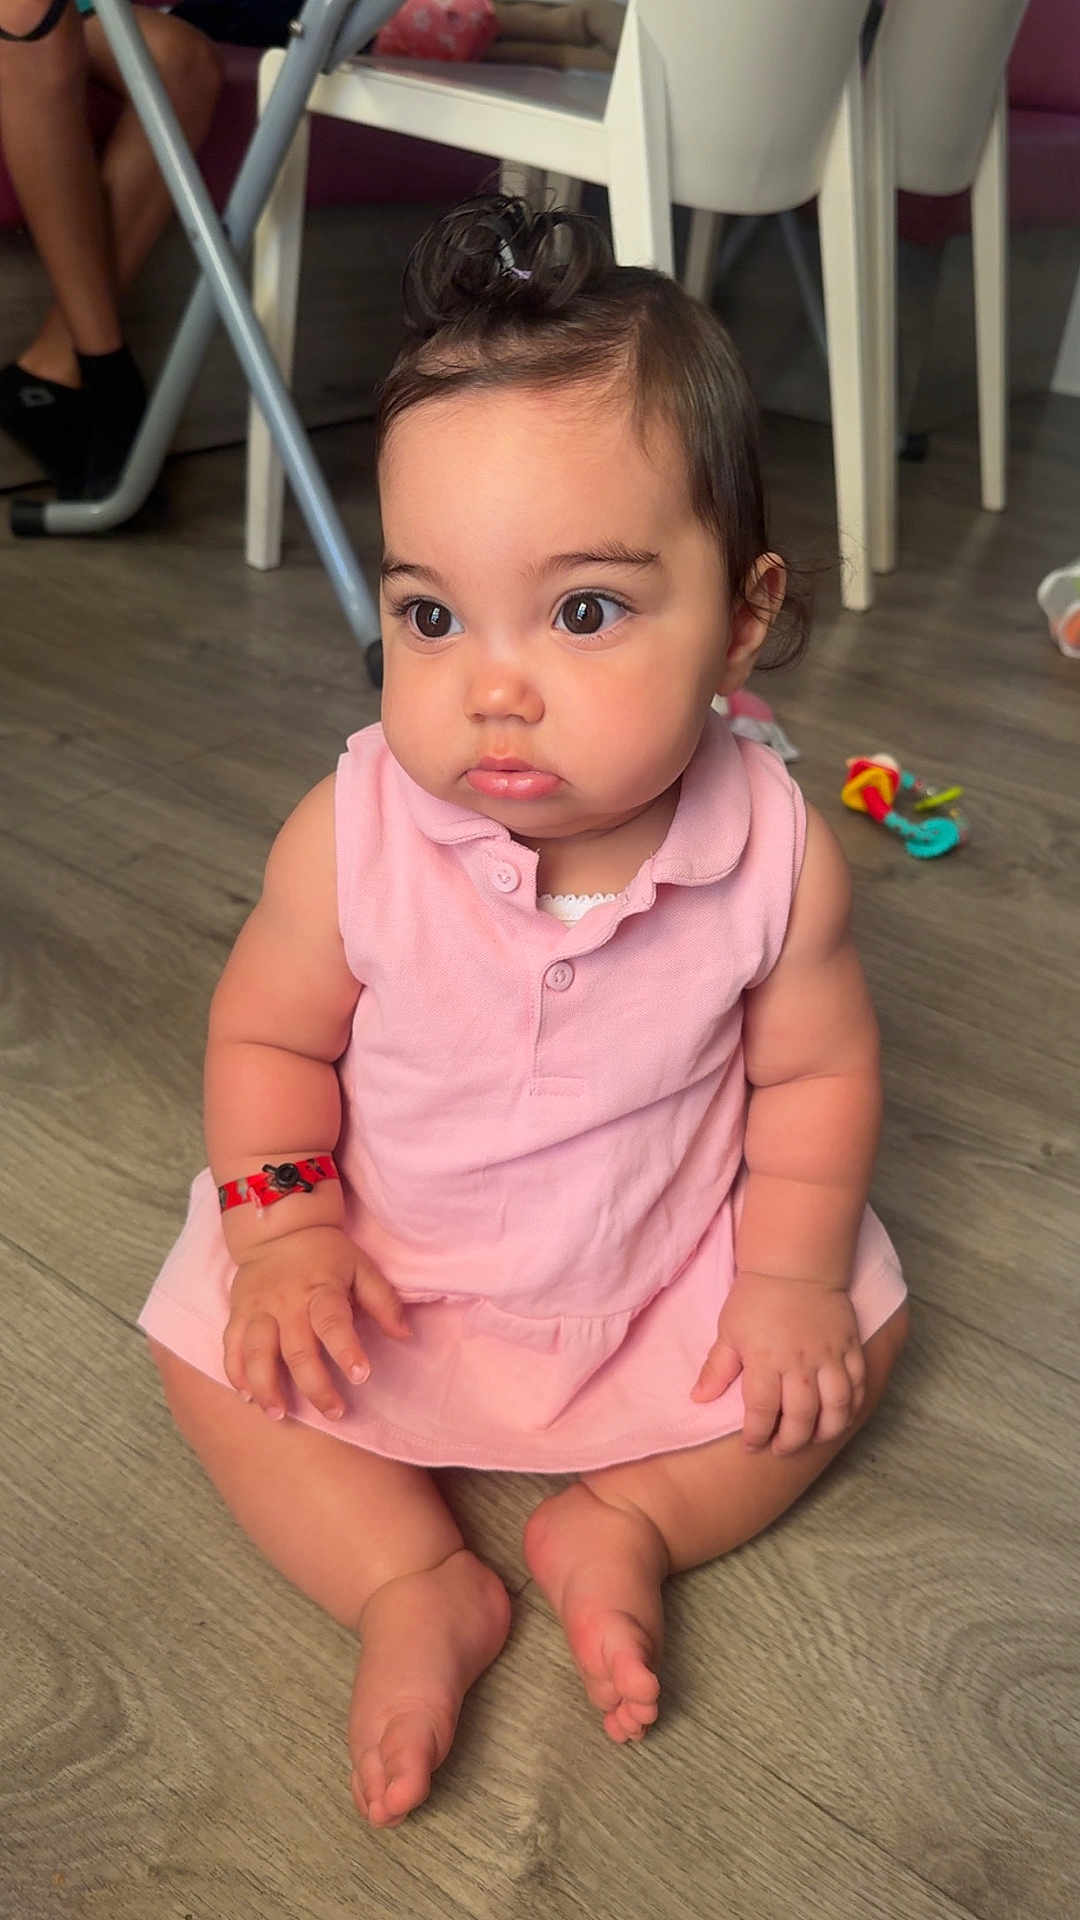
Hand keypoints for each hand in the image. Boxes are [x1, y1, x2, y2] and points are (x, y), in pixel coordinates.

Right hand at [223, 1225, 409, 1420]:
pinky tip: (247, 1396)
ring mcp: (258, 1308)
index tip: (362, 1375)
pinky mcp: (238, 1312)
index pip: (333, 1322)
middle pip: (297, 1349)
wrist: (278, 1229)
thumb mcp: (361, 1267)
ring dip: (266, 1386)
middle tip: (334, 1413)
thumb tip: (405, 1334)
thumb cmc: (327, 1254)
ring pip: (257, 1352)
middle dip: (315, 1386)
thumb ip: (383, 1301)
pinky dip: (236, 1373)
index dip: (347, 1349)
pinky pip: (231, 1346)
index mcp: (321, 1289)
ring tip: (278, 1414)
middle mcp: (287, 1302)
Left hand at [691, 1272, 865, 1454]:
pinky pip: (858, 1385)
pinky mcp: (850, 1347)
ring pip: (835, 1408)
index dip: (757, 1435)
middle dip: (790, 1442)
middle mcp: (799, 1363)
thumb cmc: (756, 1298)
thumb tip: (698, 1399)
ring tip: (813, 1439)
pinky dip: (852, 1407)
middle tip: (781, 1449)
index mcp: (765, 1360)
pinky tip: (840, 1417)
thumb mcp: (728, 1331)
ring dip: (825, 1431)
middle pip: (801, 1417)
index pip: (762, 1412)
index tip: (752, 1445)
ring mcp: (829, 1356)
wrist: (795, 1264)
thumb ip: (716, 1369)